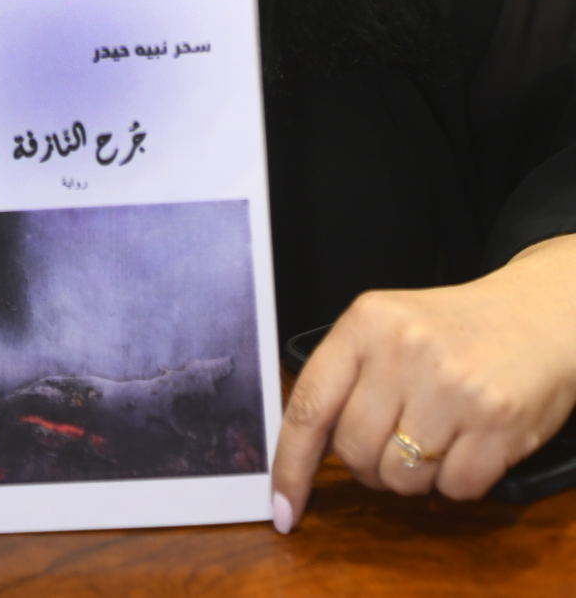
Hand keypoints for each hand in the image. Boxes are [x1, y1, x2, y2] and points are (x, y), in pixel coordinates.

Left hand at [272, 238, 575, 530]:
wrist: (536, 313)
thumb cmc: (453, 328)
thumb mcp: (388, 328)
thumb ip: (346, 378)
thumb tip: (307, 451)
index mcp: (366, 321)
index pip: (309, 405)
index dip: (290, 464)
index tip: (282, 506)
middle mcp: (405, 350)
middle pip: (354, 451)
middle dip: (370, 462)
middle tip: (399, 434)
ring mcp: (452, 386)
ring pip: (400, 479)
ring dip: (416, 474)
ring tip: (438, 432)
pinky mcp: (496, 421)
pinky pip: (454, 489)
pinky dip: (459, 479)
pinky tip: (470, 440)